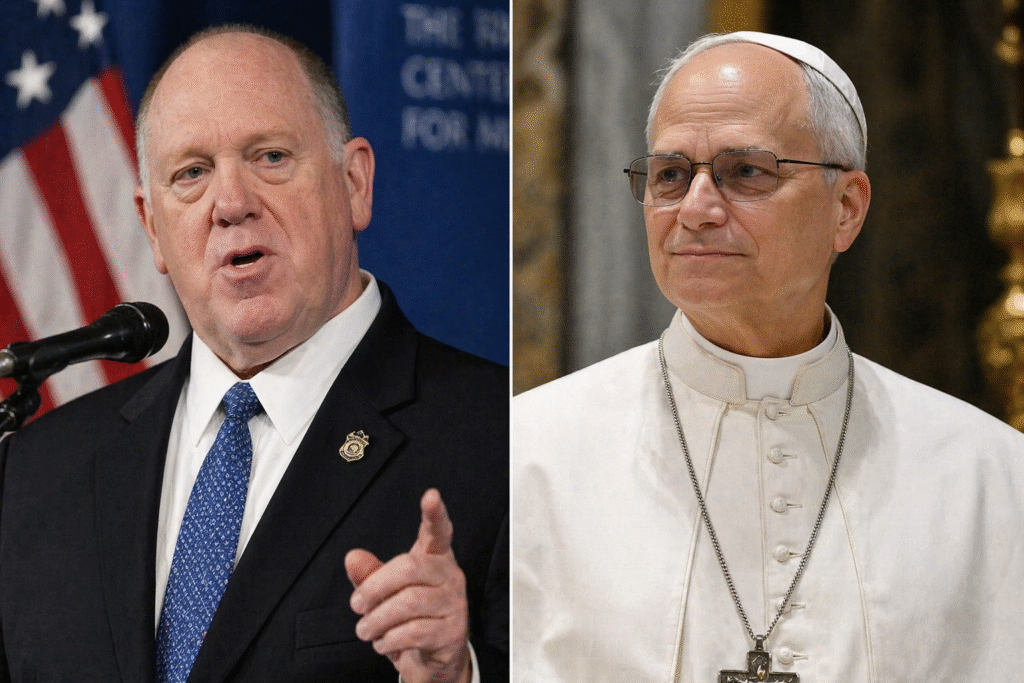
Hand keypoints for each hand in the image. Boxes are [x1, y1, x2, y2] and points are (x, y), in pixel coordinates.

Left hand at [345, 489, 471, 682]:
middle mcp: (450, 575)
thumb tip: (352, 557)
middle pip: (409, 568)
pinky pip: (414, 632)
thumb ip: (369, 574)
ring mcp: (454, 603)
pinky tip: (384, 642)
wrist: (432, 660)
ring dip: (377, 620)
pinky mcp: (452, 631)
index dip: (434, 514)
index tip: (431, 496)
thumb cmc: (409, 618)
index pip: (438, 531)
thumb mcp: (385, 594)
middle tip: (356, 604)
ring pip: (409, 603)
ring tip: (366, 630)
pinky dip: (389, 640)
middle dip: (374, 588)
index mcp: (434, 557)